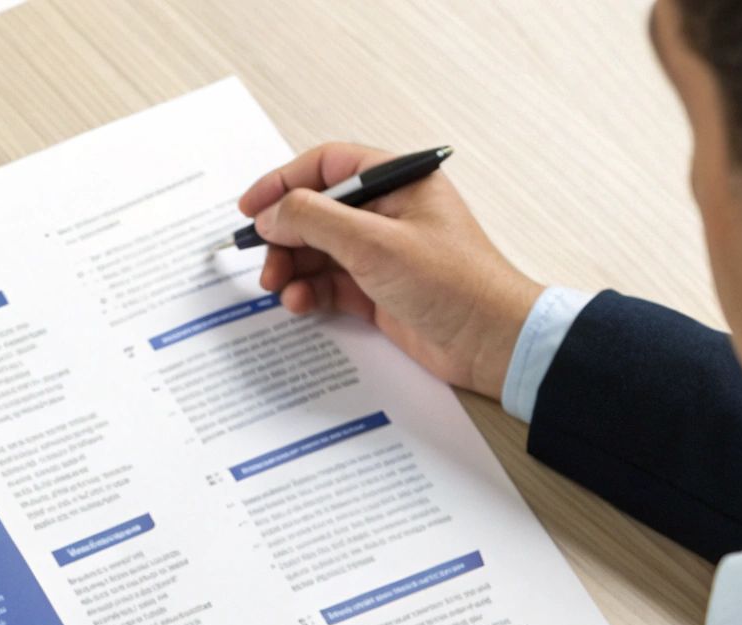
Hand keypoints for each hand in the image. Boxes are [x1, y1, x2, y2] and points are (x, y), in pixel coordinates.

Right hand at [239, 142, 544, 399]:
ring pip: (318, 251)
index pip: (328, 167)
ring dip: (292, 267)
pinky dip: (309, 291)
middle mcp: (388, 213)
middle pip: (316, 212)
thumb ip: (315, 221)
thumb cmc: (455, 283)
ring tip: (278, 286)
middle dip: (284, 235)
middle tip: (263, 258)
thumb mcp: (374, 243)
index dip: (284, 183)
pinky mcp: (377, 290)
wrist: (489, 341)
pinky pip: (329, 283)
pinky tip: (300, 302)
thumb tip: (272, 213)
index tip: (251, 207)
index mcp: (397, 183)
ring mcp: (382, 253)